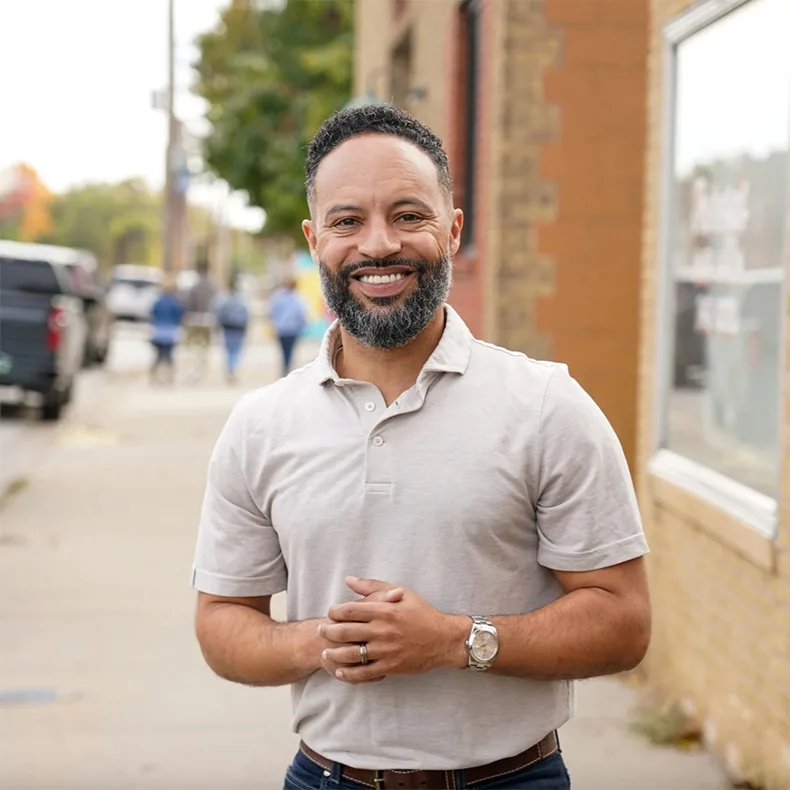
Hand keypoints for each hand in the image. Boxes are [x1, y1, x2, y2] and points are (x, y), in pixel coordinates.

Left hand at [319, 577, 468, 684]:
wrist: (443, 638)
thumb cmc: (422, 613)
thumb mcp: (401, 592)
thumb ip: (373, 586)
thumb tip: (349, 580)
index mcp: (384, 611)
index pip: (350, 610)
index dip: (335, 612)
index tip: (330, 613)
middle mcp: (382, 630)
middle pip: (345, 632)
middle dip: (328, 631)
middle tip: (321, 630)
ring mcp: (385, 650)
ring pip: (351, 654)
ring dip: (334, 654)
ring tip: (325, 652)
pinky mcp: (390, 666)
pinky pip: (365, 673)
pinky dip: (349, 673)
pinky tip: (340, 671)